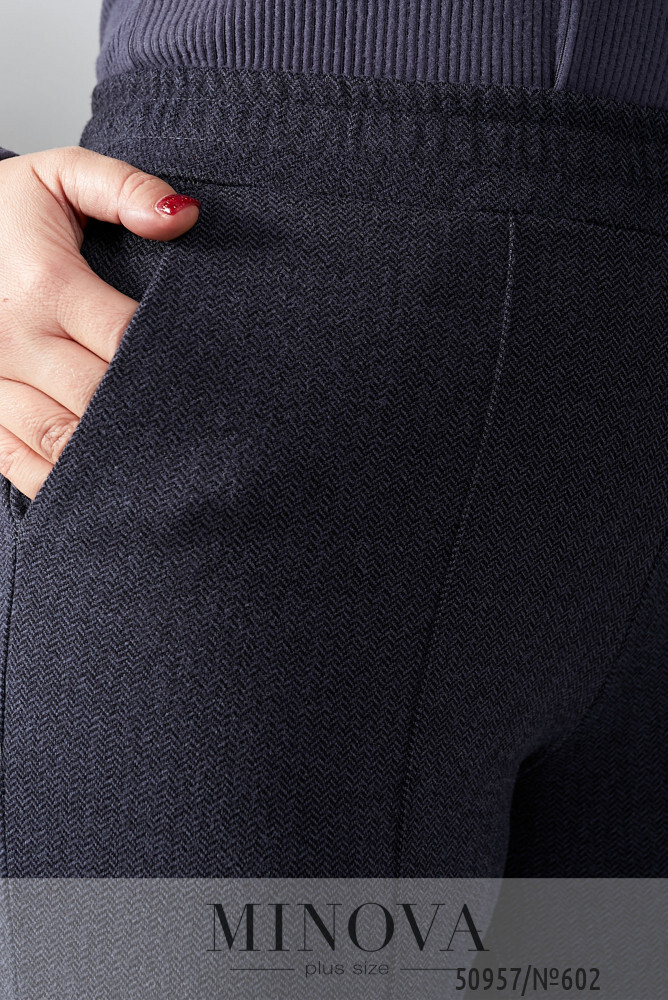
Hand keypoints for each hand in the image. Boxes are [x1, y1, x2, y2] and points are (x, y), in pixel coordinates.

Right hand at [0, 146, 199, 500]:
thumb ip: (121, 187)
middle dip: (153, 417)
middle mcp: (15, 341)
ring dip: (112, 459)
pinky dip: (59, 482)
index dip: (176, 362)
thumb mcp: (58, 176)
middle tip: (209, 438)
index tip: (217, 381)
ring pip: (61, 439)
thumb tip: (183, 215)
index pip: (128, 338)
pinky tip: (101, 491)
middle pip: (100, 398)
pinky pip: (18, 461)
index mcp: (46, 285)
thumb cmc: (4, 212)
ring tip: (167, 472)